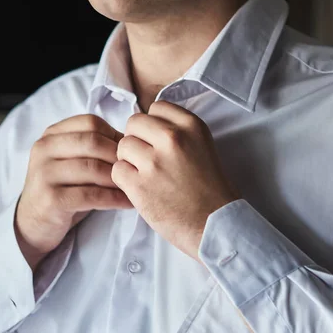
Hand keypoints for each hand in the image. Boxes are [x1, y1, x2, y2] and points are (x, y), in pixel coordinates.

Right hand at [16, 114, 132, 270]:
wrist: (33, 224)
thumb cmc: (62, 190)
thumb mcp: (72, 162)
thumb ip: (93, 148)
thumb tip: (132, 140)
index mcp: (51, 135)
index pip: (90, 123)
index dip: (115, 135)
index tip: (131, 152)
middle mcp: (44, 149)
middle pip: (93, 141)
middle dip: (119, 156)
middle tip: (138, 169)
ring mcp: (44, 173)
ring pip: (93, 168)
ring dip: (120, 178)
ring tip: (137, 186)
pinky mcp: (51, 199)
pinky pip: (91, 195)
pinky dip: (114, 199)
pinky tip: (128, 203)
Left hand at [112, 101, 238, 260]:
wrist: (215, 225)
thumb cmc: (209, 189)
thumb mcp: (202, 146)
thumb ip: (177, 131)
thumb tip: (144, 125)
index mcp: (192, 126)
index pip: (156, 107)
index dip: (152, 125)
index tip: (158, 141)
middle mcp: (173, 139)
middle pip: (134, 123)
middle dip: (137, 140)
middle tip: (147, 160)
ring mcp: (155, 162)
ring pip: (122, 146)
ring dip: (128, 161)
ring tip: (146, 176)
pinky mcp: (140, 185)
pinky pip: (116, 171)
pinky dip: (124, 180)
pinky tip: (140, 189)